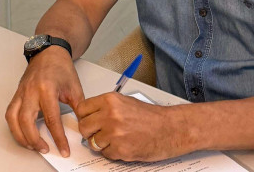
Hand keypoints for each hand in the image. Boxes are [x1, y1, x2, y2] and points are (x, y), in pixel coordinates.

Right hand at [5, 46, 83, 157]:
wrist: (49, 52)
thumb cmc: (61, 67)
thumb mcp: (75, 88)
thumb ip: (79, 109)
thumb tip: (82, 127)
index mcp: (47, 88)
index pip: (52, 118)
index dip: (58, 137)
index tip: (64, 149)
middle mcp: (31, 91)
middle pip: (26, 120)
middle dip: (34, 139)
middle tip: (45, 149)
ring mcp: (21, 92)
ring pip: (13, 118)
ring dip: (20, 135)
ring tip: (31, 146)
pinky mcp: (16, 94)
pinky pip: (10, 113)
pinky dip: (14, 126)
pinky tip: (22, 134)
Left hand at [75, 93, 190, 161]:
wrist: (171, 129)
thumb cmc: (152, 117)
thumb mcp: (125, 102)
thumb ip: (106, 107)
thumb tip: (91, 115)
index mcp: (110, 100)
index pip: (82, 109)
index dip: (84, 117)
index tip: (88, 120)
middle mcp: (110, 115)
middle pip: (83, 127)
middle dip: (90, 132)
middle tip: (99, 133)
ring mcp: (114, 133)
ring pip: (92, 142)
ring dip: (100, 143)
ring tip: (114, 139)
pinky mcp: (120, 149)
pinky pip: (105, 154)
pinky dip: (112, 152)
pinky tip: (124, 145)